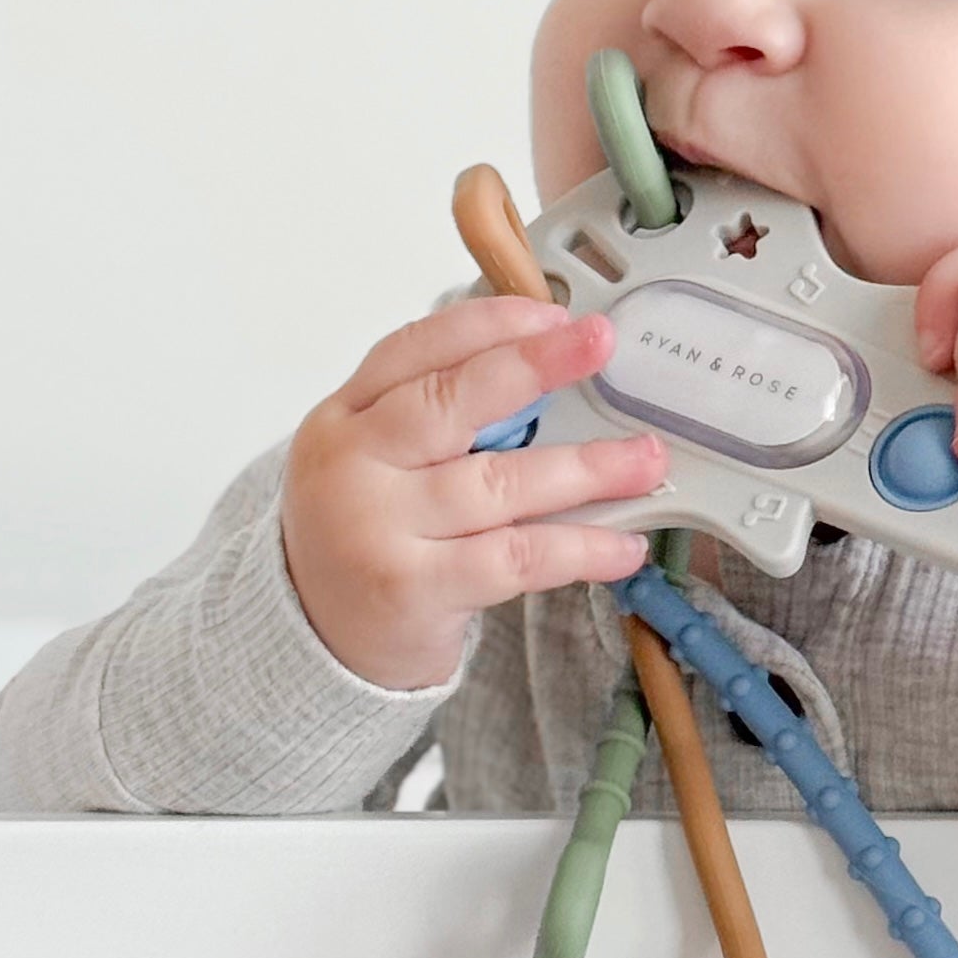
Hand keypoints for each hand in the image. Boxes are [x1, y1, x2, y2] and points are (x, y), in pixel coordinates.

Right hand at [281, 297, 668, 689]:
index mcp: (343, 419)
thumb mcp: (374, 463)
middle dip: (533, 365)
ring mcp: (378, 528)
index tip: (553, 314)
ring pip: (499, 482)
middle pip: (450, 401)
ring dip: (585, 468)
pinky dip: (580, 547)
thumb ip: (435, 419)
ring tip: (646, 459)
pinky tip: (625, 545)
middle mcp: (352, 465)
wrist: (311, 643)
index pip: (413, 350)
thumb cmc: (365, 538)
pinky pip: (516, 557)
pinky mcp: (413, 588)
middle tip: (599, 343)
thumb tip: (548, 369)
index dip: (487, 325)